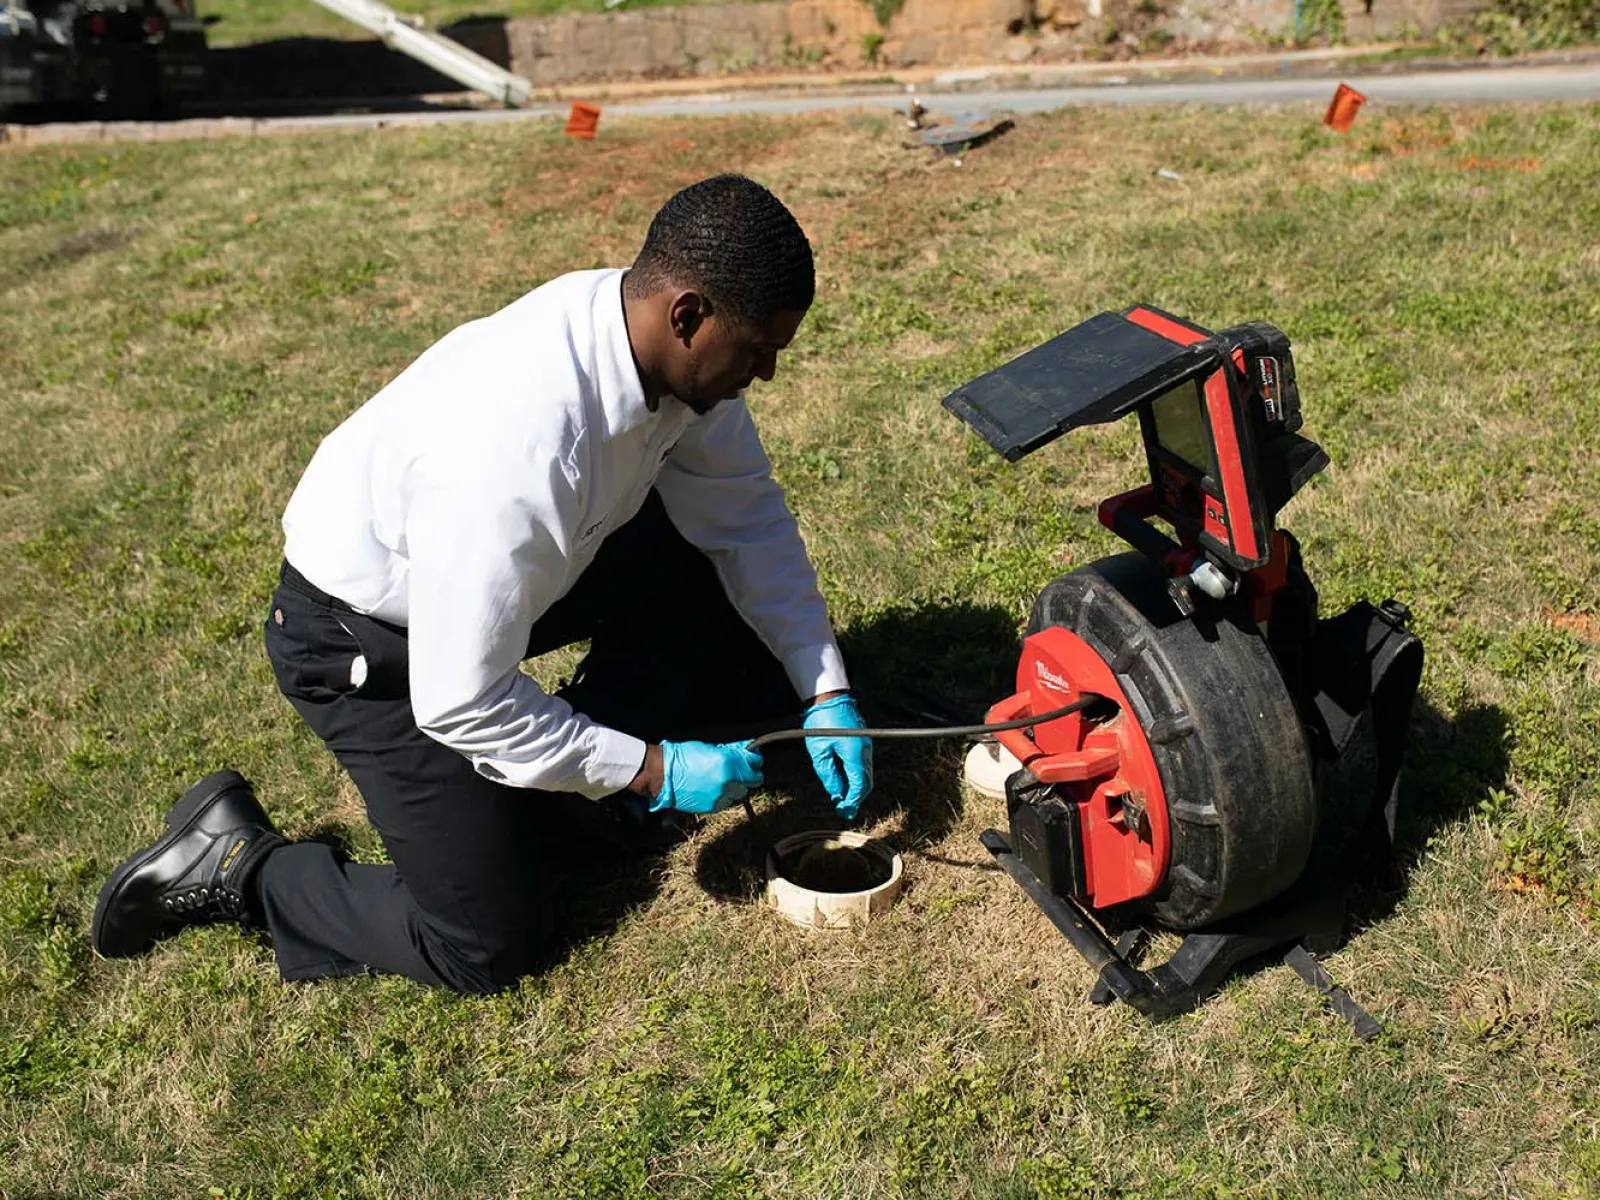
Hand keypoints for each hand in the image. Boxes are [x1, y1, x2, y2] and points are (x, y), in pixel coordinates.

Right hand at [649, 740, 763, 814]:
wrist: (663, 774)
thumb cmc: (683, 756)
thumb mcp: (710, 748)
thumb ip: (730, 753)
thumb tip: (743, 753)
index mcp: (728, 763)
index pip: (755, 763)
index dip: (755, 760)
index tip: (753, 759)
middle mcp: (728, 781)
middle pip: (752, 781)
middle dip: (748, 775)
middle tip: (741, 770)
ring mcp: (721, 796)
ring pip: (740, 793)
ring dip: (736, 786)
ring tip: (724, 779)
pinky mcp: (712, 807)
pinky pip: (727, 801)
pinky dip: (724, 795)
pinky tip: (714, 788)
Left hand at [802, 694, 873, 819]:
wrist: (828, 697)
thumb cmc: (820, 720)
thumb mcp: (819, 751)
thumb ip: (828, 774)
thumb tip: (836, 792)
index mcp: (854, 752)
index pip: (858, 784)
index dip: (852, 800)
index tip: (843, 810)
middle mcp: (865, 749)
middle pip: (866, 782)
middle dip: (857, 798)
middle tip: (845, 811)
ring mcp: (866, 745)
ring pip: (866, 774)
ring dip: (857, 788)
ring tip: (845, 801)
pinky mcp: (862, 741)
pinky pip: (863, 765)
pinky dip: (857, 777)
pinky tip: (846, 784)